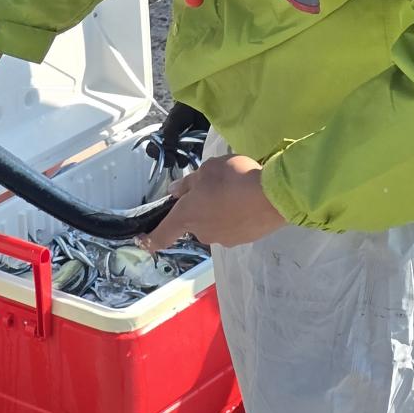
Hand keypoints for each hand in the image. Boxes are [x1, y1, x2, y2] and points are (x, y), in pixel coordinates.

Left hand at [140, 154, 285, 250]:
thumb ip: (189, 183)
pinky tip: (247, 202)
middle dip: (199, 208)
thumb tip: (174, 192)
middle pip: (193, 223)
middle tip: (213, 187)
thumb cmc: (232, 179)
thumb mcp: (207, 170)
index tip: (142, 242)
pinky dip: (235, 217)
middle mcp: (202, 233)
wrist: (272, 197)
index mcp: (187, 216)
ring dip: (219, 212)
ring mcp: (223, 239)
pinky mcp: (243, 240)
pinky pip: (232, 227)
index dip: (150, 240)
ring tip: (235, 192)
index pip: (162, 234)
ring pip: (214, 224)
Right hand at [158, 102, 210, 162]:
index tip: (159, 154)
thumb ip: (169, 132)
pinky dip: (194, 159)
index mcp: (163, 136)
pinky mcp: (197, 147)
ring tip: (185, 156)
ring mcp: (185, 146)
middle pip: (166, 157)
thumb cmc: (184, 109)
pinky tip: (195, 157)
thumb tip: (168, 147)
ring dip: (181, 161)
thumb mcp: (174, 119)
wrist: (202, 105)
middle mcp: (172, 143)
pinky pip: (194, 157)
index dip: (154, 153)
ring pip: (180, 160)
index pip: (154, 148)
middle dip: (167, 160)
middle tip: (172, 159)